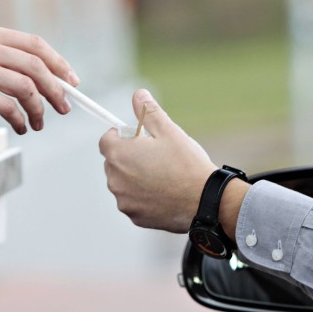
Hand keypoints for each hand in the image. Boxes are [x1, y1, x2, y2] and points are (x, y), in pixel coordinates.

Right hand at [0, 24, 76, 133]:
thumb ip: (0, 57)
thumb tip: (38, 76)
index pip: (35, 44)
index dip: (59, 63)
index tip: (71, 81)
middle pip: (37, 66)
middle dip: (57, 90)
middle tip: (64, 107)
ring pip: (26, 87)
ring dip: (40, 109)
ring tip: (39, 122)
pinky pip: (8, 107)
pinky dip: (20, 120)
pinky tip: (20, 127)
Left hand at [98, 89, 221, 232]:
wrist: (206, 201)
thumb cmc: (187, 164)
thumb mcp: (170, 131)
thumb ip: (148, 112)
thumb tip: (138, 94)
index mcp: (119, 154)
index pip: (106, 140)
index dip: (122, 136)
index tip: (140, 139)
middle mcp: (115, 179)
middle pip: (113, 163)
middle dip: (129, 158)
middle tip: (156, 158)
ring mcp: (124, 200)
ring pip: (123, 184)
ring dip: (135, 178)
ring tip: (163, 177)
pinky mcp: (135, 217)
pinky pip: (133, 202)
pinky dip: (144, 197)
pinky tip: (165, 193)